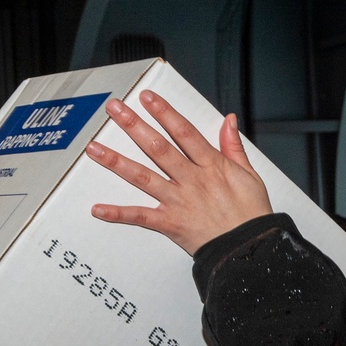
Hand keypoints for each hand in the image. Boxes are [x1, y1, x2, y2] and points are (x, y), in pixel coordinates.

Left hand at [86, 90, 273, 254]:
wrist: (249, 248)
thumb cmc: (251, 214)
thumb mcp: (249, 175)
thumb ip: (234, 147)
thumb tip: (228, 120)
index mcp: (211, 165)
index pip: (183, 132)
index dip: (164, 113)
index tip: (147, 98)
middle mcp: (191, 180)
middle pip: (157, 148)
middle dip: (134, 126)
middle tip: (114, 109)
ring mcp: (179, 201)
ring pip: (143, 178)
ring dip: (117, 162)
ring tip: (94, 148)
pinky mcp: (171, 224)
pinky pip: (142, 218)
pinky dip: (119, 214)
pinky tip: (98, 209)